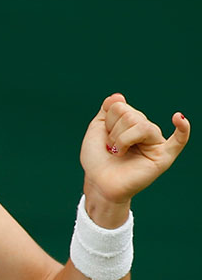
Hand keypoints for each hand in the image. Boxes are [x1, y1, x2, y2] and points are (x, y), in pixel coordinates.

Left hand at [80, 93, 188, 210]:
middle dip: (114, 132)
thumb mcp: (97, 130)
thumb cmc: (98, 160)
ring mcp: (155, 143)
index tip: (105, 137)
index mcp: (131, 123)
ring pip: (142, 125)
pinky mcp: (163, 157)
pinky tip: (179, 119)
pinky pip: (179, 141)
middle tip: (112, 148)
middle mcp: (145, 131)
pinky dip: (183, 129)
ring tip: (119, 152)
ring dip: (122, 139)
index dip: (107, 121)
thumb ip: (107, 111)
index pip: (120, 106)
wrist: (99, 183)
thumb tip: (118, 96)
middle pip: (131, 115)